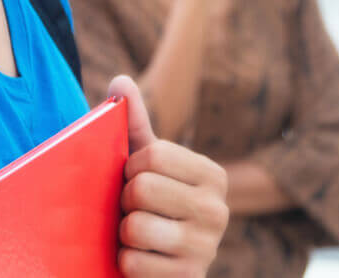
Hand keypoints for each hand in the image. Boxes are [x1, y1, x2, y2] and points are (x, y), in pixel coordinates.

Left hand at [109, 75, 228, 276]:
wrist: (164, 269)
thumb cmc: (150, 207)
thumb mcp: (146, 166)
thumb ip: (135, 124)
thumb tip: (120, 80)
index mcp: (212, 175)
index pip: (152, 154)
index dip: (129, 168)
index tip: (134, 181)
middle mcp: (219, 210)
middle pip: (142, 188)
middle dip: (125, 202)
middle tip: (134, 211)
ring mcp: (207, 248)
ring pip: (135, 227)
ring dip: (123, 235)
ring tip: (137, 236)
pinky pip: (133, 263)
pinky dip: (126, 263)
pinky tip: (142, 261)